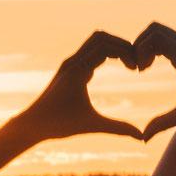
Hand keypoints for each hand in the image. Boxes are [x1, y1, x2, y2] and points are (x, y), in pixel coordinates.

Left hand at [10, 32, 144, 142]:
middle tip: (135, 63)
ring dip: (114, 47)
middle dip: (121, 45)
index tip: (137, 69)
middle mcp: (73, 62)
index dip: (126, 53)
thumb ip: (118, 129)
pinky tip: (116, 67)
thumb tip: (142, 138)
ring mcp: (70, 64)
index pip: (105, 47)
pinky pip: (90, 51)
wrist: (32, 124)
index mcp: (78, 70)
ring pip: (95, 41)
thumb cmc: (59, 125)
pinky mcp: (70, 69)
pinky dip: (106, 53)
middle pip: (101, 37)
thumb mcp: (92, 126)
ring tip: (129, 64)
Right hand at [134, 23, 175, 140]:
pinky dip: (161, 46)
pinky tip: (162, 66)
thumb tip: (143, 139)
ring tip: (146, 67)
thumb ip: (163, 124)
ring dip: (150, 44)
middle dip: (140, 44)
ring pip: (165, 32)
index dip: (139, 50)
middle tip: (139, 67)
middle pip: (156, 29)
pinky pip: (174, 38)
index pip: (155, 38)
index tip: (139, 72)